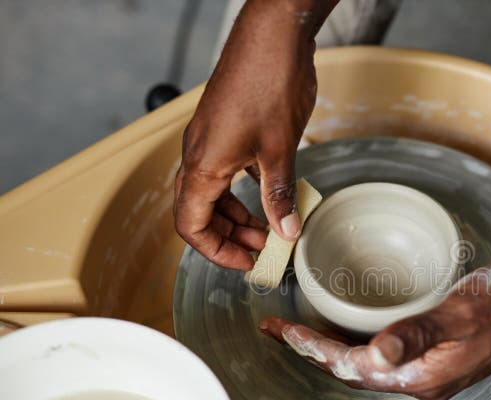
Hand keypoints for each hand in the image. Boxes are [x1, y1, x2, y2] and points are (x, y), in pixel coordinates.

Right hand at [174, 0, 335, 269]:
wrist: (272, 34)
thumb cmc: (268, 83)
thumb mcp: (279, 149)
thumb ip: (279, 195)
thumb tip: (286, 232)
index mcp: (203, 164)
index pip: (191, 225)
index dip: (216, 251)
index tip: (246, 262)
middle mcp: (198, 154)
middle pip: (198, 211)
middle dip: (228, 236)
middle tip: (263, 249)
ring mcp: (209, 139)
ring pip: (211, 191)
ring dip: (236, 214)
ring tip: (269, 227)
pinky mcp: (224, 128)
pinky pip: (223, 170)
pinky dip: (242, 190)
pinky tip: (268, 194)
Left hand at [260, 262, 490, 399]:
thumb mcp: (459, 314)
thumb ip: (417, 334)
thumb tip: (377, 353)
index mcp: (421, 376)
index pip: (350, 366)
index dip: (311, 347)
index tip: (279, 330)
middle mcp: (420, 380)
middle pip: (351, 371)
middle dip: (311, 351)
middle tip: (277, 330)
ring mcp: (427, 369)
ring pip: (365, 365)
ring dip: (331, 349)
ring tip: (299, 330)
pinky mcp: (433, 355)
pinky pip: (382, 355)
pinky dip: (356, 342)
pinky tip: (347, 326)